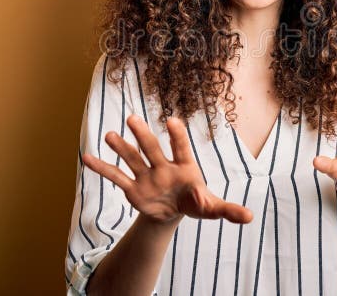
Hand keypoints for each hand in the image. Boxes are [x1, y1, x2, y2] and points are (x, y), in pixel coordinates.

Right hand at [82, 114, 253, 225]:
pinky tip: (87, 157)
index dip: (178, 136)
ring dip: (121, 147)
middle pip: (152, 149)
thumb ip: (227, 209)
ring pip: (132, 158)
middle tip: (133, 119)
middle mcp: (163, 166)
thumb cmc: (195, 203)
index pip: (181, 148)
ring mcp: (146, 176)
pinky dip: (102, 168)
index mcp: (184, 167)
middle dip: (143, 136)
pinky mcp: (133, 188)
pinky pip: (115, 176)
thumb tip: (249, 217)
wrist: (174, 211)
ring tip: (110, 135)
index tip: (173, 121)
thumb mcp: (211, 208)